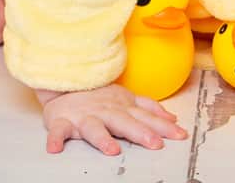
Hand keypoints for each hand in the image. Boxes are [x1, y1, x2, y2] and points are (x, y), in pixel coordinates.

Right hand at [38, 85, 189, 154]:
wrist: (66, 84)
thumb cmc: (98, 96)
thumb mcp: (127, 99)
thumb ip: (149, 109)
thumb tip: (172, 118)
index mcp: (122, 108)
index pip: (146, 118)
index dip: (163, 126)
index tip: (179, 135)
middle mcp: (105, 112)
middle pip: (124, 122)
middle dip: (140, 132)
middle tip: (155, 143)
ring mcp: (84, 116)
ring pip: (93, 127)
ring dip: (102, 138)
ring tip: (111, 150)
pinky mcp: (62, 121)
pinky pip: (58, 130)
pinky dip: (55, 139)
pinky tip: (55, 149)